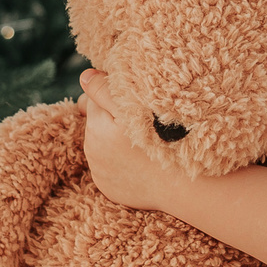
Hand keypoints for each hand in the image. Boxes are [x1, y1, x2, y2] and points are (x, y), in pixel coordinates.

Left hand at [80, 68, 182, 212]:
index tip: (133, 103)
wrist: (182, 187)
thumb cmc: (166, 143)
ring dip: (116, 140)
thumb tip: (84, 77)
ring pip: (103, 145)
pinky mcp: (109, 189)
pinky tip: (141, 162)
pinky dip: (121, 162)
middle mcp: (92, 151)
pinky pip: (111, 167)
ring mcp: (100, 173)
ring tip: (143, 144)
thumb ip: (106, 91)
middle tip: (141, 123)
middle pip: (97, 123)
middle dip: (112, 119)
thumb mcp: (136, 108)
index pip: (92, 100)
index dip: (112, 97)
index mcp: (96, 127)